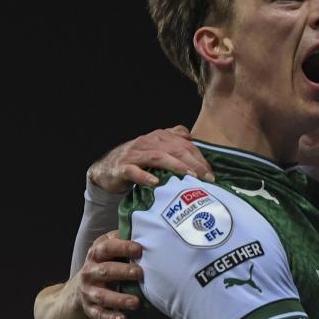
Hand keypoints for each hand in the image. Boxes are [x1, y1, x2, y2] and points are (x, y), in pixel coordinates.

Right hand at [70, 231, 142, 318]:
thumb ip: (124, 240)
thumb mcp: (111, 248)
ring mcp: (88, 290)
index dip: (122, 247)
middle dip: (123, 272)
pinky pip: (98, 314)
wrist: (83, 285)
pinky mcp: (90, 307)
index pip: (106, 247)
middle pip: (105, 270)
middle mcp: (90, 271)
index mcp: (96, 254)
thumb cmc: (108, 261)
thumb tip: (149, 228)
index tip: (139, 249)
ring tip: (136, 302)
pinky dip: (110, 317)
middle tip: (140, 273)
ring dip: (119, 299)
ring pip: (102, 295)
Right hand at [87, 125, 212, 192]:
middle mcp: (148, 142)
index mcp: (160, 136)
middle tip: (207, 178)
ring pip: (158, 157)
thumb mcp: (157, 147)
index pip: (185, 145)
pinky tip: (155, 182)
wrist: (107, 168)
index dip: (200, 158)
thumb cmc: (138, 159)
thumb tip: (191, 136)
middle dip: (194, 163)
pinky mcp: (123, 168)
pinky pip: (134, 171)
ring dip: (176, 166)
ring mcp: (135, 154)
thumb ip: (173, 138)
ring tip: (189, 176)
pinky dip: (145, 176)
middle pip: (175, 149)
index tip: (211, 174)